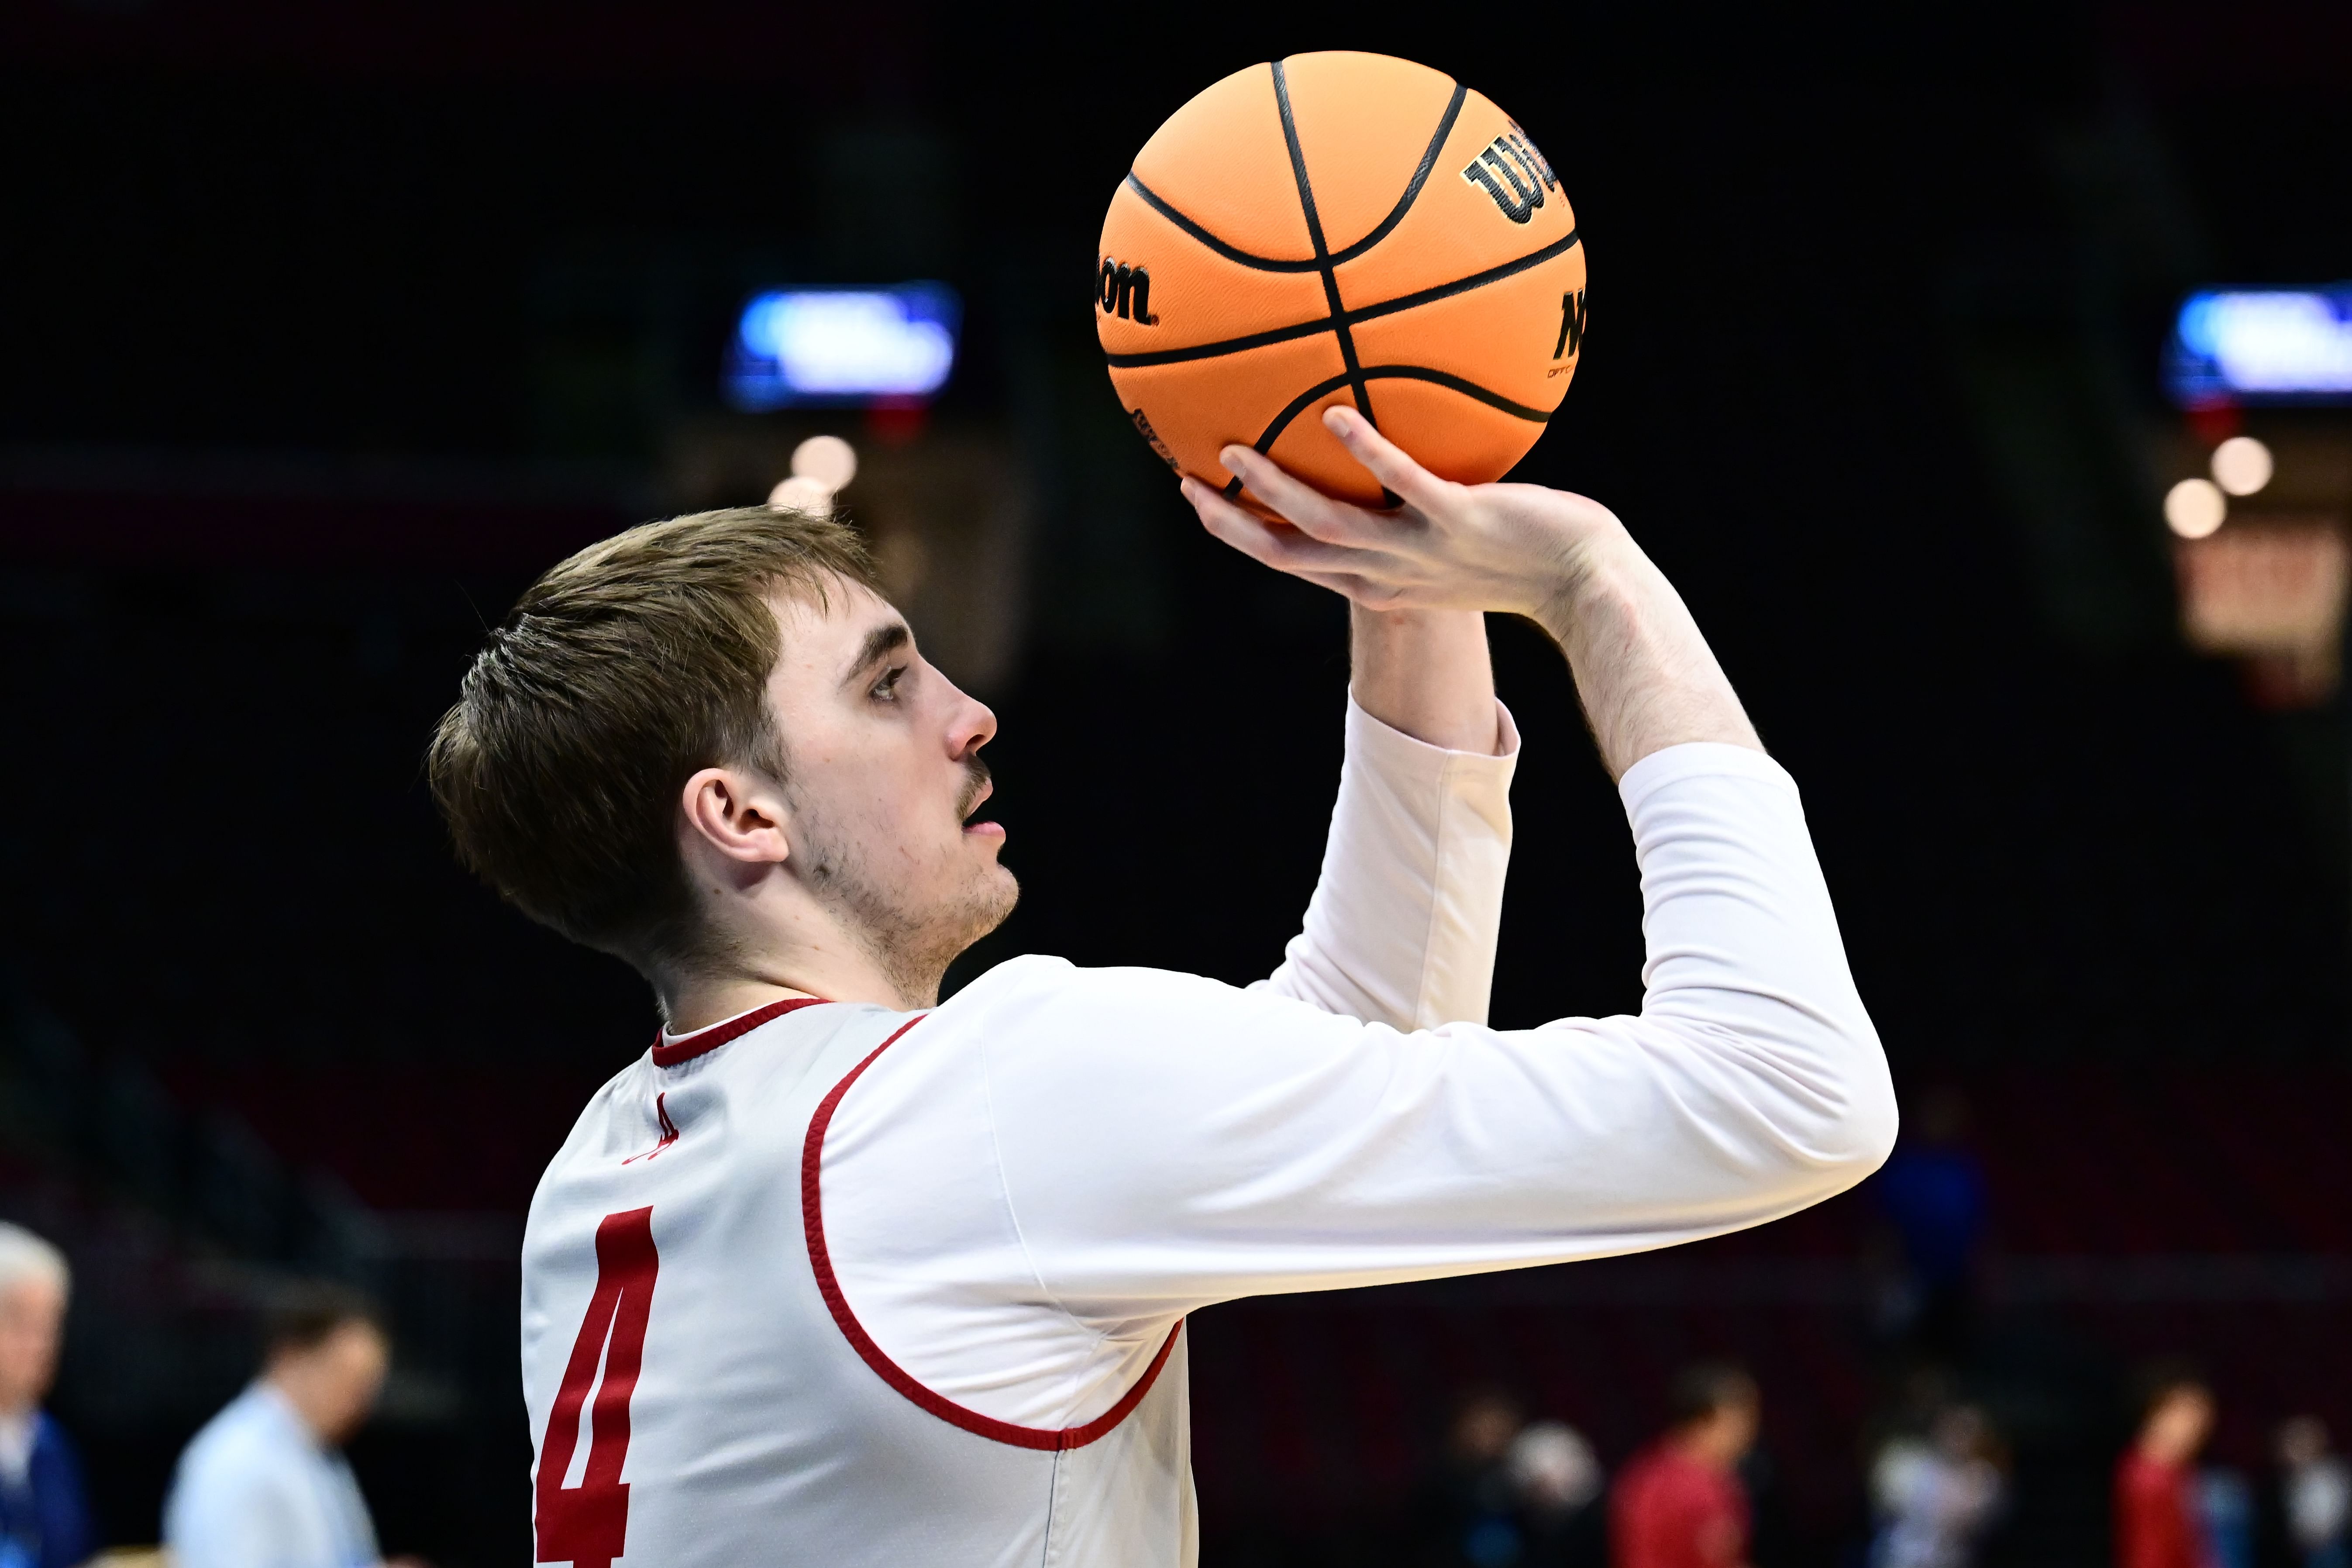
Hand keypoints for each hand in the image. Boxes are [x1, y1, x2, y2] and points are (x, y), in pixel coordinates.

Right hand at [1177, 405, 1630, 622]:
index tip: (1200, 499)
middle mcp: (1391, 572)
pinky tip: (1337, 417)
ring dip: (1280, 490)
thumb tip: (1385, 461)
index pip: (1294, 561)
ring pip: (1333, 525)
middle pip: (1292, 553)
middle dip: (1236, 524)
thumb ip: (1412, 512)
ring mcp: (1423, 549)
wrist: (1584, 580)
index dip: (1242, 535)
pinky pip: (1407, 485)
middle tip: (1191, 483)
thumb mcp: (1451, 543)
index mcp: (1380, 582)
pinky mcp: (1463, 518)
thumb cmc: (1524, 556)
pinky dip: (1368, 456)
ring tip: (1237, 450)